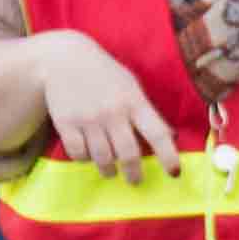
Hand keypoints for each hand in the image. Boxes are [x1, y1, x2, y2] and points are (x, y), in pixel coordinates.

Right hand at [31, 31, 179, 173]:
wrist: (64, 58)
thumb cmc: (105, 74)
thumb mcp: (130, 87)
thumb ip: (147, 112)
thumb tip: (169, 137)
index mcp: (133, 102)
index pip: (157, 133)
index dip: (168, 156)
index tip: (174, 173)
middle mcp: (112, 112)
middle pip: (128, 154)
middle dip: (134, 173)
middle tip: (135, 180)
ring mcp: (88, 118)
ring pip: (103, 158)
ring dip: (109, 170)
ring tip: (111, 171)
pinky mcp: (66, 123)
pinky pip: (78, 154)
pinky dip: (85, 159)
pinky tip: (89, 155)